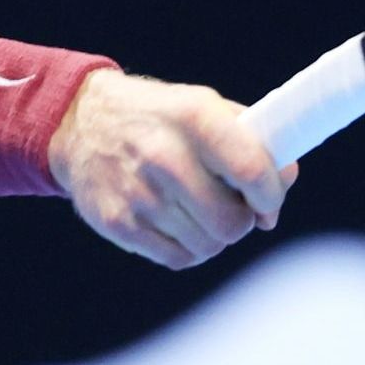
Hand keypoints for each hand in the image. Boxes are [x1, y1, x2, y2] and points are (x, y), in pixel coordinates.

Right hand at [47, 72, 297, 268]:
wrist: (78, 122)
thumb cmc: (156, 117)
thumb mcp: (201, 106)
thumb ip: (250, 139)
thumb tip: (286, 180)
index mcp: (193, 117)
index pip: (252, 171)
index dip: (271, 195)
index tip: (267, 200)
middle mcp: (164, 155)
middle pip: (232, 223)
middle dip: (242, 221)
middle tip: (232, 207)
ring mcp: (139, 193)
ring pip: (209, 245)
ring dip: (214, 235)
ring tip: (199, 211)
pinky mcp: (119, 223)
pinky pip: (179, 258)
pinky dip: (188, 247)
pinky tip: (177, 222)